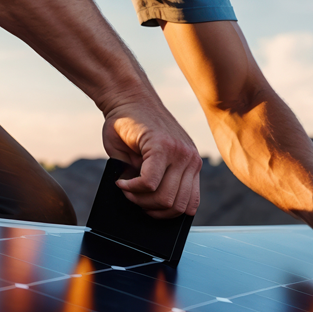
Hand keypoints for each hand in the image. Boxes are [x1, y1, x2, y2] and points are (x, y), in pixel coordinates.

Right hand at [103, 101, 201, 218]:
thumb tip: (148, 208)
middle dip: (149, 209)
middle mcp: (191, 158)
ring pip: (164, 198)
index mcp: (191, 164)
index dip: (166, 214)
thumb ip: (156, 182)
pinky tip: (122, 182)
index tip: (147, 208)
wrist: (126, 97)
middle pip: (176, 206)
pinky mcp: (162, 146)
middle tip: (131, 198)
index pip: (190, 205)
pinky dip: (132, 188)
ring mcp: (179, 152)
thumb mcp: (149, 161)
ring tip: (126, 189)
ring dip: (139, 200)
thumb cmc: (132, 129)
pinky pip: (149, 183)